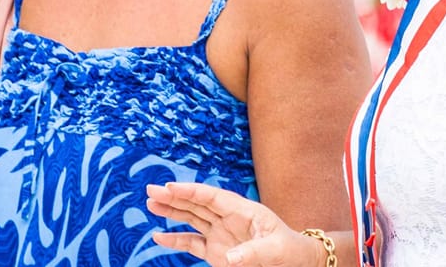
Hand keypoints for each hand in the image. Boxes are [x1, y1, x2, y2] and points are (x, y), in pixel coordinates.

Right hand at [147, 183, 324, 266]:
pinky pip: (192, 243)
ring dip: (172, 211)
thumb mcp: (275, 250)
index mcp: (243, 210)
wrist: (295, 262)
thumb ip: (253, 253)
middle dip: (175, 196)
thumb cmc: (289, 251)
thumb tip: (229, 259)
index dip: (191, 191)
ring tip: (150, 203)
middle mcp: (229, 218)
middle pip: (197, 204)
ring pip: (192, 218)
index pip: (212, 197)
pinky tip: (158, 237)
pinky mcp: (216, 251)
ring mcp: (221, 234)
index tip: (171, 186)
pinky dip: (176, 240)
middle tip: (151, 189)